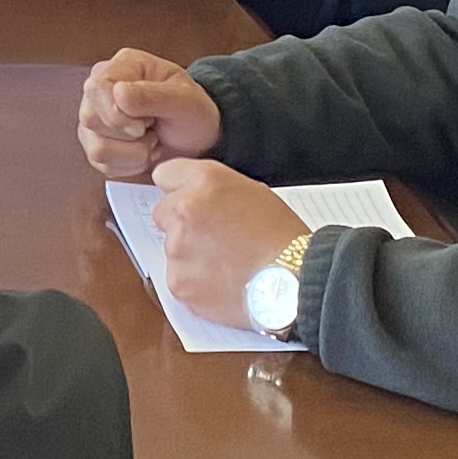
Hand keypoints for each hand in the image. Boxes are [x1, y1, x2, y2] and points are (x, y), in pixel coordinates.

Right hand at [78, 49, 223, 179]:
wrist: (195, 139)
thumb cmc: (192, 112)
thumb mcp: (183, 100)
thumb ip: (151, 95)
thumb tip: (118, 92)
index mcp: (124, 66)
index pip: (96, 87)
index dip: (115, 112)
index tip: (144, 125)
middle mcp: (102, 89)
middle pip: (90, 119)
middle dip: (128, 136)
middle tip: (152, 129)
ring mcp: (96, 117)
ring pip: (95, 147)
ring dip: (132, 153)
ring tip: (150, 140)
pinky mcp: (95, 143)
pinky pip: (100, 164)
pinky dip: (129, 165)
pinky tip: (143, 152)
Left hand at [148, 161, 310, 325]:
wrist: (295, 280)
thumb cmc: (282, 236)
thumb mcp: (253, 192)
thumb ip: (214, 189)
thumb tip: (195, 196)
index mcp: (204, 181)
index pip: (165, 175)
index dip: (179, 190)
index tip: (188, 201)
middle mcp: (183, 209)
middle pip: (162, 213)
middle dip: (181, 225)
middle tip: (215, 239)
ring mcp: (177, 248)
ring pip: (171, 249)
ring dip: (190, 255)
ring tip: (226, 264)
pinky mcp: (178, 282)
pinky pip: (177, 279)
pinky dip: (194, 283)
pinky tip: (222, 283)